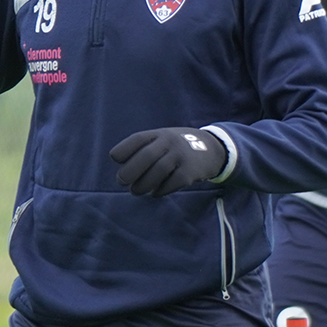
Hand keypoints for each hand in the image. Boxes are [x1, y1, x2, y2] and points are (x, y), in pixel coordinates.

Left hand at [109, 127, 227, 196]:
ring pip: (158, 171)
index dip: (123, 149)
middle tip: (121, 180)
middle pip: (147, 155)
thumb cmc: (175, 149)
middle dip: (130, 170)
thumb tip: (123, 174)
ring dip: (142, 185)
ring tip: (135, 191)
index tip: (116, 159)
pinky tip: (154, 192)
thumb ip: (142, 151)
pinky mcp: (190, 172)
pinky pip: (172, 183)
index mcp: (159, 134)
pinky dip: (160, 190)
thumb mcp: (161, 141)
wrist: (211, 148)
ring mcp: (181, 156)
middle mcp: (170, 142)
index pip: (138, 139)